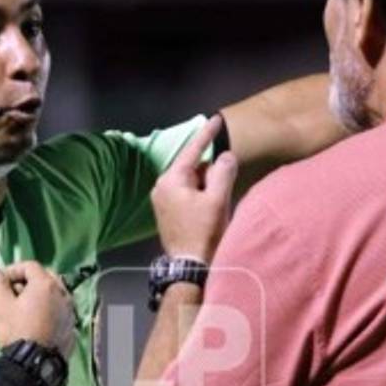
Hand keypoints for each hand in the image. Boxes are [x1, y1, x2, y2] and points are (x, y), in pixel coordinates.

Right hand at [0, 261, 76, 357]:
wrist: (33, 364)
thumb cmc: (16, 330)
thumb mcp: (2, 306)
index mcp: (46, 284)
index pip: (29, 266)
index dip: (12, 270)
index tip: (0, 283)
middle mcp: (63, 293)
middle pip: (46, 277)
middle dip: (29, 281)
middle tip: (13, 294)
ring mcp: (70, 310)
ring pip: (55, 294)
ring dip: (41, 295)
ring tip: (26, 308)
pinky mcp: (72, 326)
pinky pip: (60, 310)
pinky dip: (50, 310)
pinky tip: (38, 322)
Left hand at [150, 115, 238, 262]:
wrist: (190, 267)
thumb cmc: (203, 232)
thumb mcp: (217, 199)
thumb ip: (222, 172)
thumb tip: (224, 155)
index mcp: (171, 180)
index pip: (192, 150)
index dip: (207, 134)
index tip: (216, 119)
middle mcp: (161, 186)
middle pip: (193, 167)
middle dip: (210, 171)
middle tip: (224, 187)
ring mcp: (162, 200)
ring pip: (191, 181)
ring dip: (207, 185)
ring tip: (217, 205)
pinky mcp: (166, 212)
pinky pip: (187, 193)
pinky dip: (200, 195)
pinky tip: (210, 209)